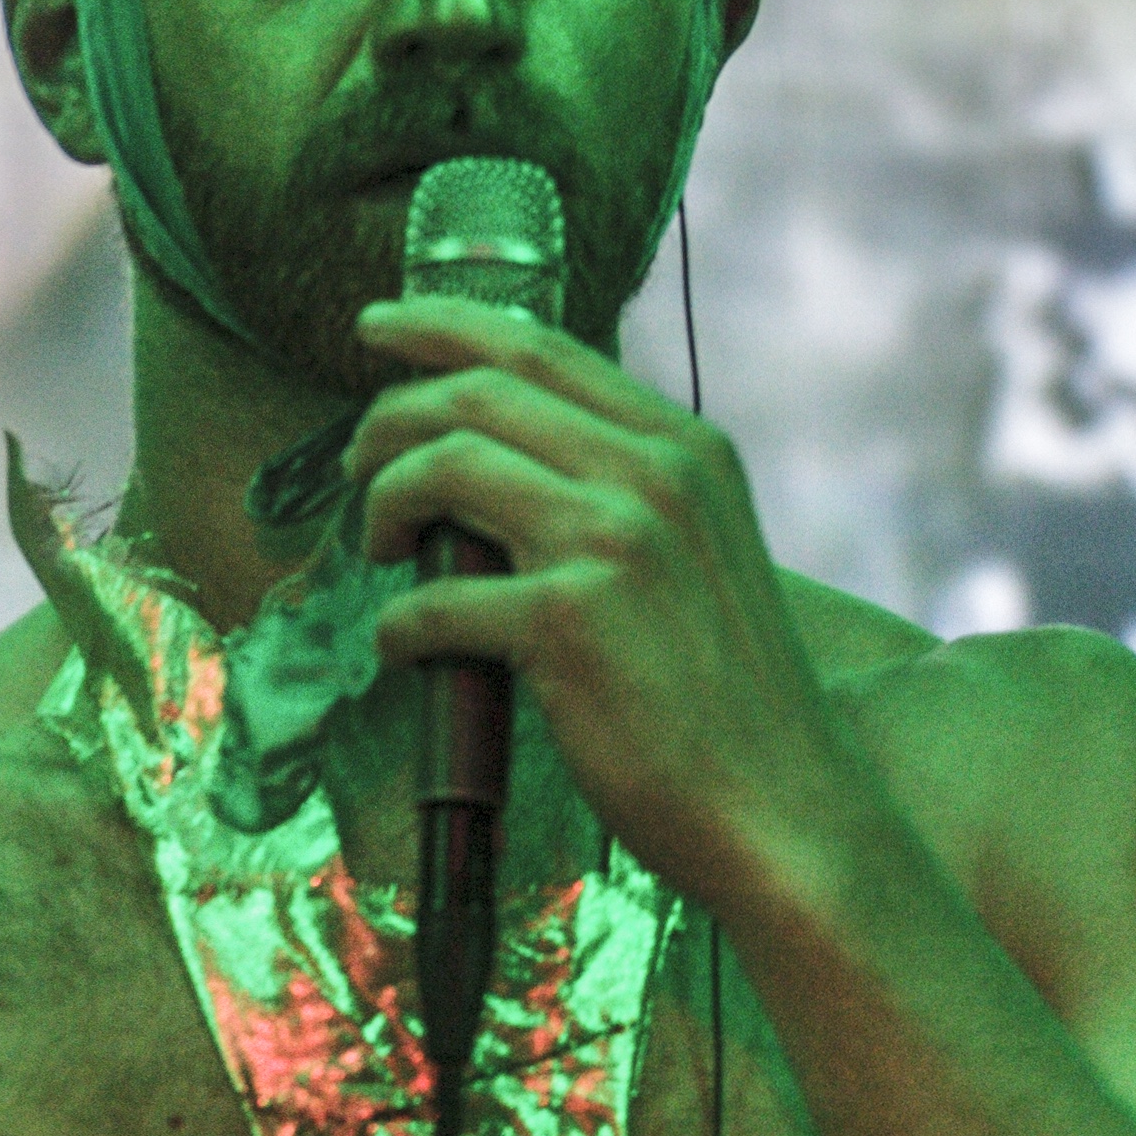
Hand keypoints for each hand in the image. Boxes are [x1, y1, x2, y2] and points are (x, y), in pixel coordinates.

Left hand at [341, 297, 885, 919]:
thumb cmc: (730, 704)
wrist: (783, 810)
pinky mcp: (566, 622)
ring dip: (382, 502)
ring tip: (376, 550)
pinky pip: (434, 597)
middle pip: (474, 392)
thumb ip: (629, 497)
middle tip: (351, 466)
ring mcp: (612, 541)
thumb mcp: (703, 557)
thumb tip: (508, 467)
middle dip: (387, 418)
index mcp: (687, 449)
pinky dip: (399, 625)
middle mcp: (653, 474)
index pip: (542, 346)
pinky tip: (405, 650)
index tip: (378, 326)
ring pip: (442, 465)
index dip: (444, 325)